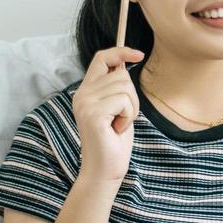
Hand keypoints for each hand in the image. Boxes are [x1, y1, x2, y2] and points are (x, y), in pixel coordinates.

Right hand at [72, 46, 143, 183]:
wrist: (104, 170)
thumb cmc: (114, 142)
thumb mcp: (116, 109)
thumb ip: (116, 88)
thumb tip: (125, 63)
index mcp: (86, 91)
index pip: (101, 58)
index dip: (121, 52)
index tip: (139, 54)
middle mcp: (82, 94)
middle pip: (121, 75)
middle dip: (132, 97)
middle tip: (122, 118)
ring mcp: (86, 103)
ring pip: (125, 87)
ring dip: (132, 108)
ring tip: (119, 124)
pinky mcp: (93, 114)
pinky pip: (124, 101)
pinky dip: (129, 116)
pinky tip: (118, 129)